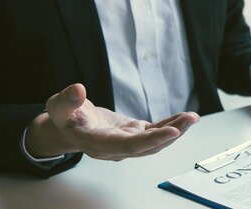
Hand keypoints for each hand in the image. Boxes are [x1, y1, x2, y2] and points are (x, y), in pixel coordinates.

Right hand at [25, 84, 199, 160]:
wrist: (70, 126)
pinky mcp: (134, 134)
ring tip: (192, 117)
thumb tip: (77, 90)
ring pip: (156, 141)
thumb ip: (66, 100)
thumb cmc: (65, 117)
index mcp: (98, 144)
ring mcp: (128, 142)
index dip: (151, 140)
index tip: (172, 132)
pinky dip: (171, 124)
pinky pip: (155, 132)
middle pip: (148, 145)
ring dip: (176, 130)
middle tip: (190, 119)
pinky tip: (184, 117)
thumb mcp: (57, 106)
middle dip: (172, 133)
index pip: (129, 146)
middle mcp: (117, 148)